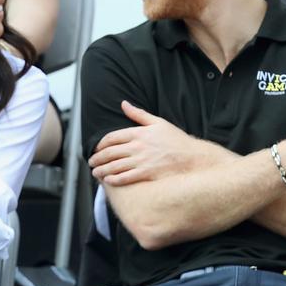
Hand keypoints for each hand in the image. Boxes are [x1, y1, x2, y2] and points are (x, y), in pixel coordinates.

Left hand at [88, 101, 227, 185]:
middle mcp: (138, 147)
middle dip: (98, 158)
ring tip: (95, 172)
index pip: (112, 137)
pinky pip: (126, 177)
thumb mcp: (158, 122)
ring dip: (102, 170)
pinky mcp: (147, 174)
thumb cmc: (177, 140)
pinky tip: (108, 181)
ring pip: (115, 166)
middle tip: (91, 162)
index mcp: (139, 133)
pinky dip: (114, 179)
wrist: (193, 158)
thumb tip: (124, 104)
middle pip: (110, 152)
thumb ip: (138, 114)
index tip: (96, 148)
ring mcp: (142, 161)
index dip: (101, 144)